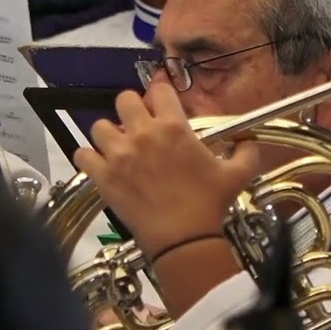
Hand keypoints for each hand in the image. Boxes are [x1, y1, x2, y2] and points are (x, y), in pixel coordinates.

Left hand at [73, 82, 258, 257]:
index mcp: (174, 127)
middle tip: (138, 126)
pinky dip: (89, 158)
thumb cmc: (211, 204)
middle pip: (123, 99)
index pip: (159, 90)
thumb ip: (246, 150)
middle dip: (131, 109)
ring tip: (118, 148)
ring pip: (99, 126)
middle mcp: (143, 134)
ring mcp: (119, 154)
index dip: (159, 94)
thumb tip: (248, 139)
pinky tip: (100, 165)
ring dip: (108, 134)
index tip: (159, 103)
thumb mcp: (238, 174)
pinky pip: (82, 154)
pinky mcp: (102, 176)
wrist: (184, 239)